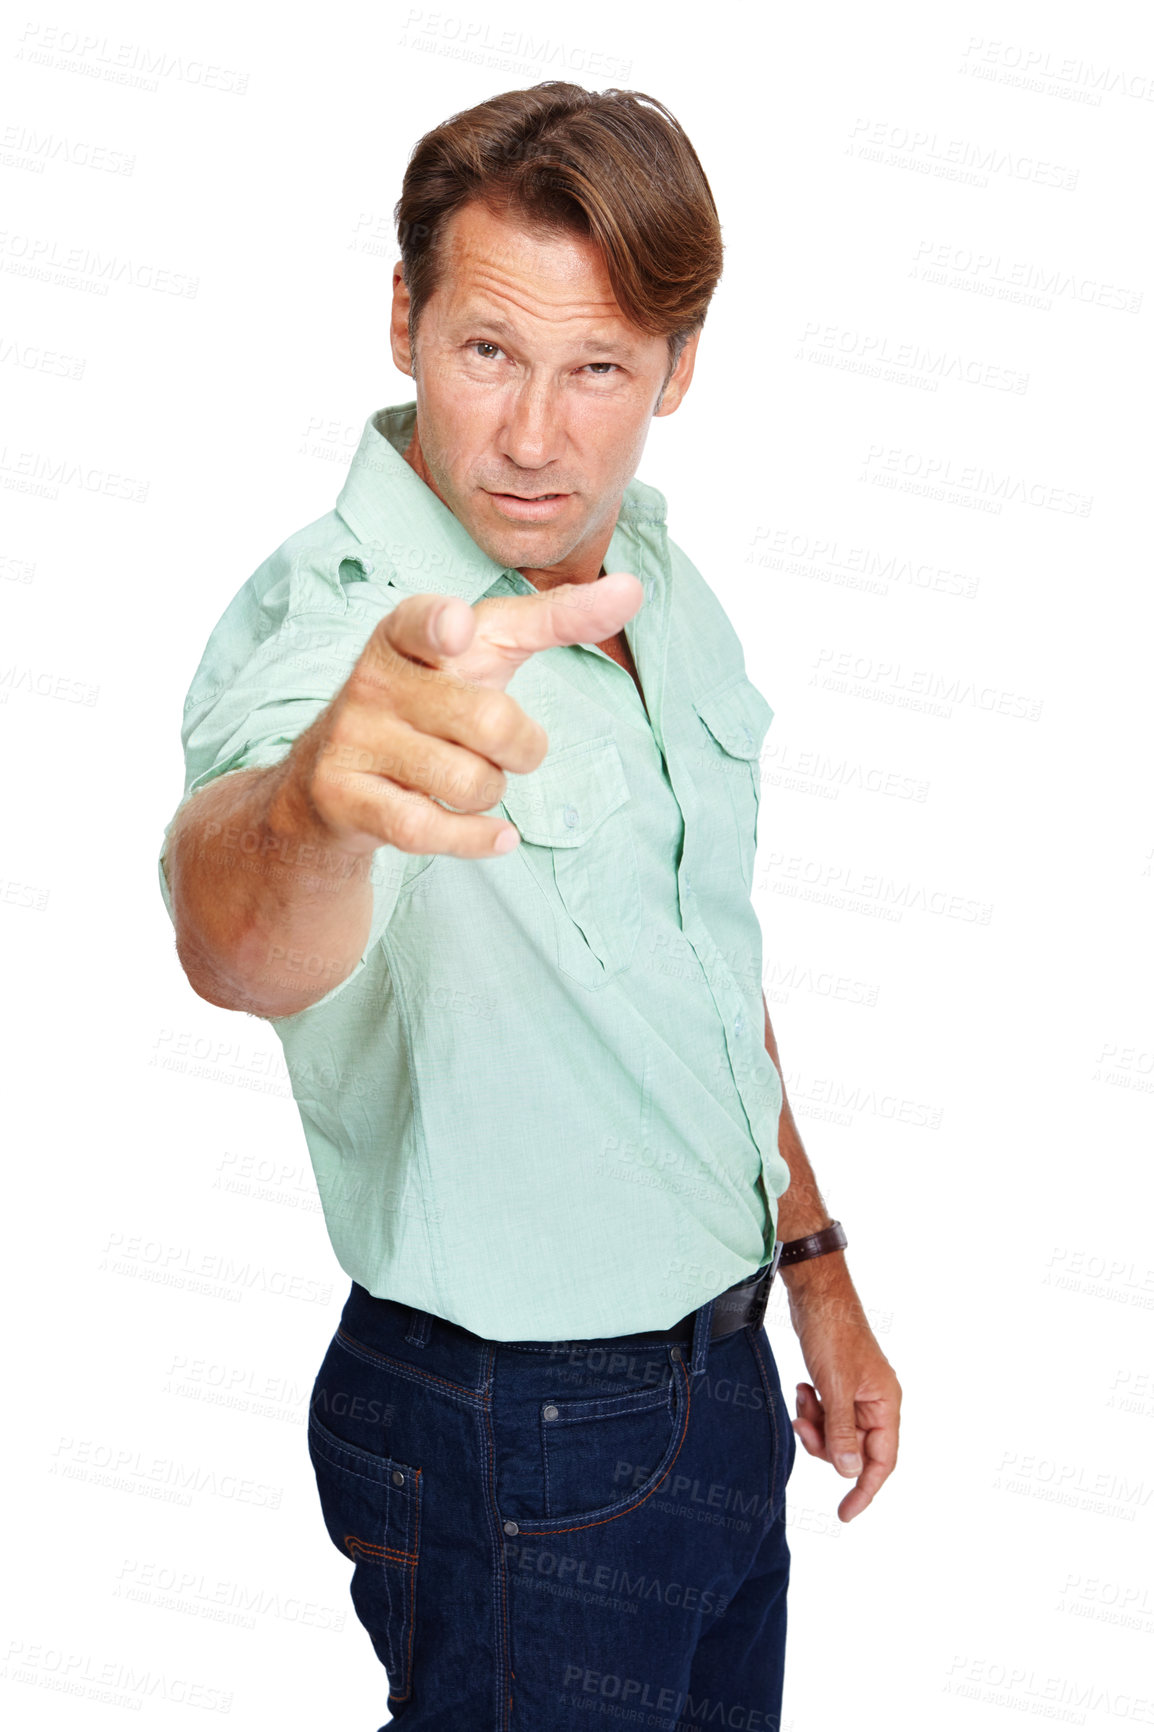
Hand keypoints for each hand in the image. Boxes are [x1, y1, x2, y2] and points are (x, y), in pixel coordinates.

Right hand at [288, 572, 644, 858]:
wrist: (327, 777)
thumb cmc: (429, 698)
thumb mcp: (484, 651)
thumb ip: (554, 619)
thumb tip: (632, 589)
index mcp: (405, 634)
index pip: (422, 621)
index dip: (441, 625)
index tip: (456, 628)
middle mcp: (372, 681)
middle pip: (488, 722)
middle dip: (523, 748)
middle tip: (508, 748)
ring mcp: (352, 740)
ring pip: (467, 783)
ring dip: (491, 792)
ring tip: (469, 780)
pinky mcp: (342, 796)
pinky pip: (427, 829)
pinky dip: (477, 839)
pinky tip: (500, 837)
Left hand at [787, 1277, 901, 1522]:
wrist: (816, 1293)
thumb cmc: (832, 1333)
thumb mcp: (834, 1387)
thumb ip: (841, 1432)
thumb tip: (848, 1472)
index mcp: (886, 1403)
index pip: (883, 1461)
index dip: (865, 1490)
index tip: (844, 1514)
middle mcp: (876, 1401)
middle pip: (855, 1448)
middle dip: (826, 1445)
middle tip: (804, 1428)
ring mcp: (857, 1392)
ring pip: (837, 1432)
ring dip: (816, 1425)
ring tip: (803, 1399)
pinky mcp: (838, 1383)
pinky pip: (827, 1412)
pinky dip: (812, 1408)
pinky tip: (802, 1388)